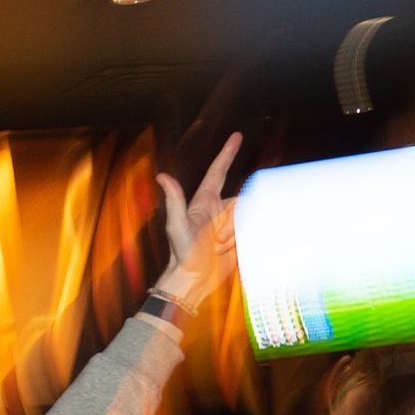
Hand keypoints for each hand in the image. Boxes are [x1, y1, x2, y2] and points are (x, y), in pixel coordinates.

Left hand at [154, 132, 241, 308]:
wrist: (195, 279)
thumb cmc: (182, 252)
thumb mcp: (176, 225)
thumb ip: (174, 199)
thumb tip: (162, 176)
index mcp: (204, 201)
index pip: (218, 171)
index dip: (227, 153)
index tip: (236, 136)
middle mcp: (219, 208)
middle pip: (240, 199)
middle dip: (233, 221)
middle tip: (217, 242)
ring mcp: (231, 222)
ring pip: (248, 215)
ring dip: (236, 234)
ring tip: (219, 249)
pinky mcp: (241, 236)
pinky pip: (253, 228)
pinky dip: (244, 239)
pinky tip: (231, 251)